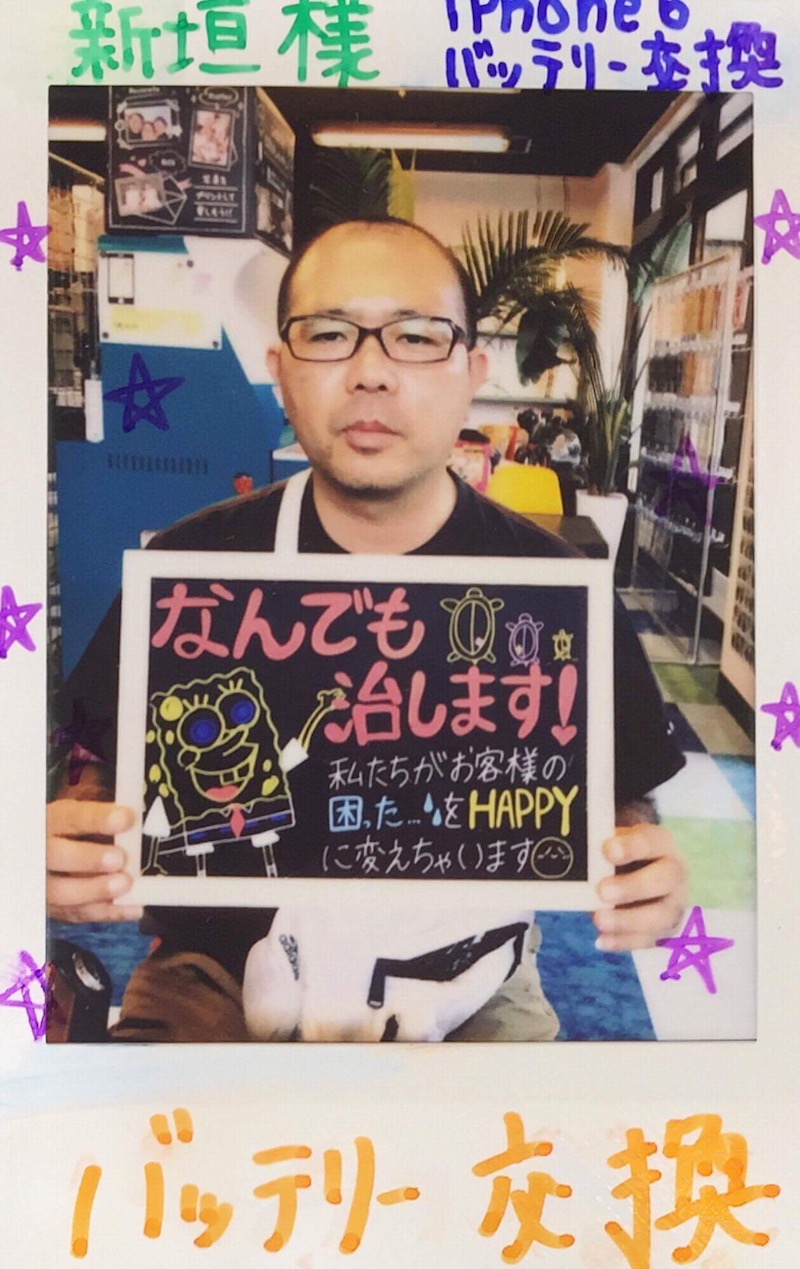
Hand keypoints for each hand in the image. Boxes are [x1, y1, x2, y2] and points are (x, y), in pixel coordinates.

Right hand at [47, 800, 141, 922]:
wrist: (51, 854)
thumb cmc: (78, 829)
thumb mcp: (83, 811)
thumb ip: (105, 814)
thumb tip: (136, 811)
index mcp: (50, 821)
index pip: (70, 817)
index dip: (97, 819)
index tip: (126, 818)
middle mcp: (41, 852)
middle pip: (55, 856)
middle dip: (89, 858)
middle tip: (119, 858)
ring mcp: (45, 884)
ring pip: (61, 892)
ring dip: (95, 890)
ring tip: (126, 884)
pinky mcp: (56, 909)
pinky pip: (78, 914)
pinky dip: (107, 912)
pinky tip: (134, 907)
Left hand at [593, 824, 686, 951]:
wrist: (639, 876)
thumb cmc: (623, 856)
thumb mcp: (614, 842)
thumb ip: (599, 843)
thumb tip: (576, 851)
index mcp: (661, 843)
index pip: (652, 841)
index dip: (632, 846)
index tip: (607, 850)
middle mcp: (674, 873)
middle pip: (666, 879)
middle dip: (634, 886)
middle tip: (603, 891)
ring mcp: (673, 904)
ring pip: (661, 916)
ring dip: (628, 920)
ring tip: (599, 919)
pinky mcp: (664, 930)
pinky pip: (648, 940)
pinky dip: (624, 941)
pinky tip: (602, 940)